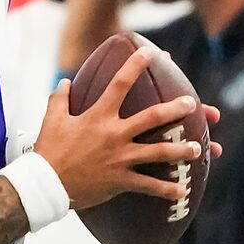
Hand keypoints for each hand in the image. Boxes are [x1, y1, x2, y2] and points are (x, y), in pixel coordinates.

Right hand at [29, 50, 211, 209]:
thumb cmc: (48, 151)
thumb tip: (65, 83)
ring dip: (180, 150)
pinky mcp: (121, 180)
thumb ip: (60, 99)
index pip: (120, 84)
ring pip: (158, 152)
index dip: (136, 65)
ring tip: (197, 149)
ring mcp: (120, 158)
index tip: (152, 53)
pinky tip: (182, 190)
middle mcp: (114, 134)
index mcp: (99, 116)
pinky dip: (166, 189)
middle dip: (175, 109)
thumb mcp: (52, 120)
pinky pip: (149, 185)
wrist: (46, 184)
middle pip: (153, 117)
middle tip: (192, 104)